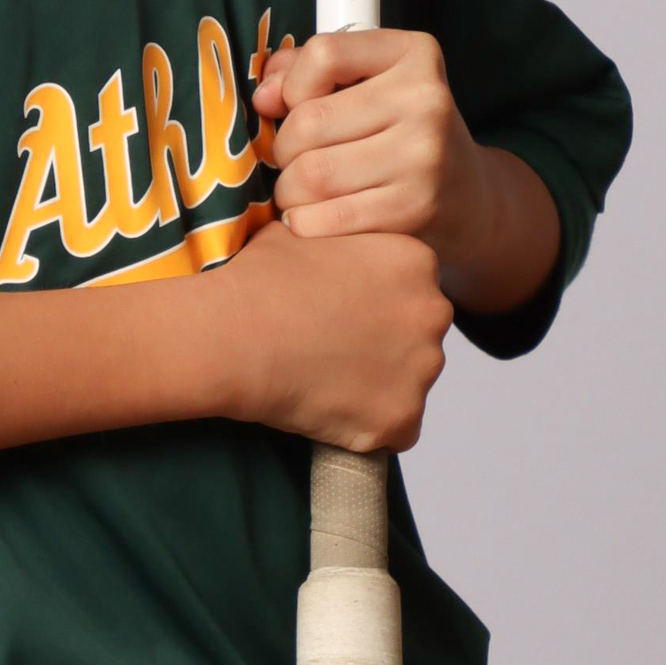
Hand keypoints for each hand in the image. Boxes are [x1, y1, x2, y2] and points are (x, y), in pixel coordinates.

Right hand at [215, 218, 451, 454]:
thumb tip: (322, 247)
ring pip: (409, 383)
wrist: (233, 337)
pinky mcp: (402, 417)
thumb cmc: (259, 283)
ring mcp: (422, 369)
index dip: (372, 304)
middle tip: (333, 350)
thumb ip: (334, 241)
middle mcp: (432, 313)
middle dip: (385, 345)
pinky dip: (369, 427)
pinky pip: (397, 429)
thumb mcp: (301, 234)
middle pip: (418, 335)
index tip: (339, 314)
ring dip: (376, 386)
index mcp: (415, 261)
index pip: (410, 288)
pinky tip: (330, 412)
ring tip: (324, 382)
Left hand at [253, 27, 494, 259]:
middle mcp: (426, 98)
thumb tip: (263, 96)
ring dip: (288, 190)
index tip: (294, 106)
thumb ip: (306, 71)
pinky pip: (329, 217)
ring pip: (312, 174)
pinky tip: (308, 218)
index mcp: (414, 54)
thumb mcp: (368, 83)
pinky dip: (303, 222)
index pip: (323, 54)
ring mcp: (425, 154)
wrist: (470, 197)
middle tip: (292, 162)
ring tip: (297, 191)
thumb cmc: (402, 132)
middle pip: (308, 121)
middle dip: (283, 149)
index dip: (291, 85)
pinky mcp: (415, 207)